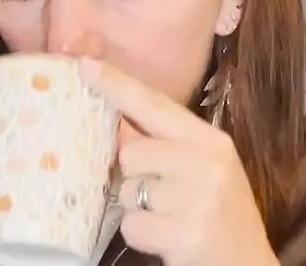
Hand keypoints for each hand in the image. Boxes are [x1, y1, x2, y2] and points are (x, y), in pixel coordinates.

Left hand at [82, 57, 277, 265]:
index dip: (118, 85)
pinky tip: (167, 239)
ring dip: (137, 209)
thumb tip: (119, 127)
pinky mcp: (184, 233)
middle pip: (131, 153)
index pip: (156, 105)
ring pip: (127, 191)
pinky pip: (131, 225)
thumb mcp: (204, 172)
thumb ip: (167, 147)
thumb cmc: (220, 215)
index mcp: (212, 142)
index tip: (85, 66)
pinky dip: (141, 235)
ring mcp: (196, 199)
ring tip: (168, 219)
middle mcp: (207, 164)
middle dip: (134, 177)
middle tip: (161, 197)